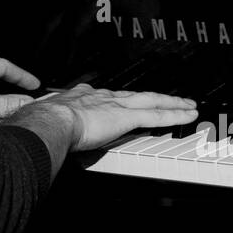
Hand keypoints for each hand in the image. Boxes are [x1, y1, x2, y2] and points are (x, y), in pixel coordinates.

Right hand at [27, 84, 197, 151]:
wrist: (51, 120)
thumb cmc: (46, 123)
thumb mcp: (52, 122)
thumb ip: (59, 127)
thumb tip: (53, 138)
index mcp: (84, 97)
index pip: (110, 97)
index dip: (123, 99)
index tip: (129, 101)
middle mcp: (103, 97)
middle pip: (136, 95)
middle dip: (155, 96)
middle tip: (171, 98)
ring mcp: (116, 105)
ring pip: (152, 101)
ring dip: (171, 103)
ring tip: (186, 104)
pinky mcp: (126, 117)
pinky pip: (157, 115)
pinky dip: (174, 115)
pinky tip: (187, 115)